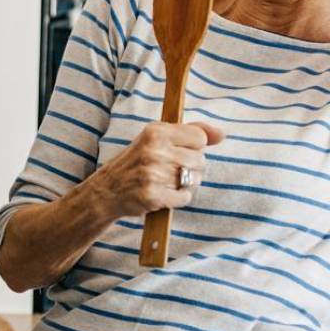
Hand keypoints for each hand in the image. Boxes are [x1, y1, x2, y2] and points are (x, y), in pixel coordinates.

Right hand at [88, 121, 224, 217]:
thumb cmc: (137, 162)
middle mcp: (154, 150)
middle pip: (200, 160)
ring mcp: (153, 173)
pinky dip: (179, 198)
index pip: (199, 138)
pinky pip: (185, 197)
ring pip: (194, 180)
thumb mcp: (157, 138)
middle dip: (191, 168)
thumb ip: (191, 132)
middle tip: (171, 170)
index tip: (181, 152)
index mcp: (156, 131)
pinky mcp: (153, 195)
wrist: (107, 190)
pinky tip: (165, 194)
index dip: (195, 148)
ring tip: (166, 182)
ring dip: (184, 185)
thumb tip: (222, 134)